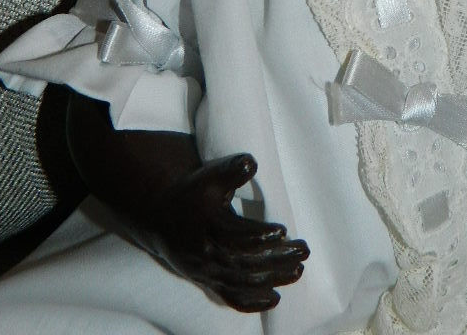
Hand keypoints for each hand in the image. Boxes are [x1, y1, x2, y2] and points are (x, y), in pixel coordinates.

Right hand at [130, 152, 308, 311]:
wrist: (162, 216)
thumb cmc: (192, 192)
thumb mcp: (209, 176)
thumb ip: (231, 169)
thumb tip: (252, 163)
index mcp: (207, 226)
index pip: (236, 236)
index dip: (259, 236)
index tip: (283, 230)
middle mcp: (206, 253)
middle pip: (245, 262)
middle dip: (276, 258)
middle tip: (304, 250)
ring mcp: (207, 272)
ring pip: (242, 281)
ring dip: (272, 278)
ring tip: (299, 270)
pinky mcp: (208, 282)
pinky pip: (231, 298)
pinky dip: (253, 302)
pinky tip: (275, 299)